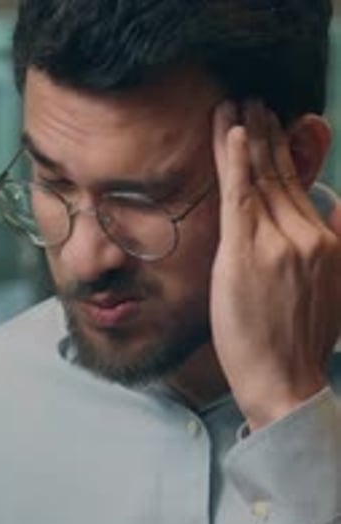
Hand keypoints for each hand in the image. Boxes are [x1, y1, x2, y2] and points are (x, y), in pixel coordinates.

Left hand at [210, 99, 340, 429]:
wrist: (284, 382)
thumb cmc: (299, 345)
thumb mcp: (335, 291)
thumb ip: (338, 245)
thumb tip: (338, 206)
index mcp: (326, 242)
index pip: (299, 187)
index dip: (284, 155)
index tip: (273, 129)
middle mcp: (307, 235)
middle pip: (281, 175)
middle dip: (267, 134)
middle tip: (253, 102)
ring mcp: (277, 244)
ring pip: (259, 180)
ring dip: (246, 137)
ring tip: (235, 108)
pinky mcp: (245, 255)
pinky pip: (240, 197)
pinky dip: (235, 161)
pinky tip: (231, 132)